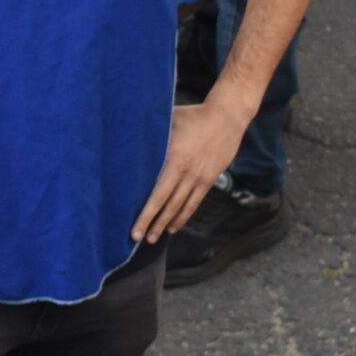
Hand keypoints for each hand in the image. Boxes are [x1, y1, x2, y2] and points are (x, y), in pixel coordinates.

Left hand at [132, 100, 247, 242]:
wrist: (228, 116)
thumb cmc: (193, 115)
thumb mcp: (169, 122)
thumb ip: (152, 136)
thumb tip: (128, 142)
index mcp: (175, 160)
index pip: (157, 194)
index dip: (145, 214)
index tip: (134, 229)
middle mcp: (187, 173)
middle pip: (167, 205)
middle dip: (151, 224)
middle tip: (138, 240)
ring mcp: (200, 177)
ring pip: (180, 207)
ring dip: (166, 224)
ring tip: (153, 238)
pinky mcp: (210, 179)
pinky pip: (195, 202)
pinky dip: (183, 216)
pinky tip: (173, 226)